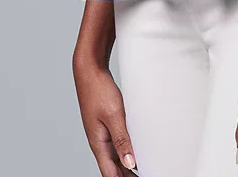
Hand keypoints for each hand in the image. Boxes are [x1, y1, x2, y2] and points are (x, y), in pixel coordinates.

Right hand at [72, 54, 137, 175]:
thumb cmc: (98, 90)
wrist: (90, 70)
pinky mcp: (107, 124)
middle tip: (147, 175)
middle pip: (113, 168)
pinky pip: (118, 143)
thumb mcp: (113, 115)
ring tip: (144, 170)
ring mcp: (103, 133)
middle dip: (127, 176)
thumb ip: (122, 139)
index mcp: (98, 144)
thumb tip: (129, 164)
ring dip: (128, 165)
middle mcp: (99, 141)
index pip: (110, 173)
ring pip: (116, 157)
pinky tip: (137, 150)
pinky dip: (127, 150)